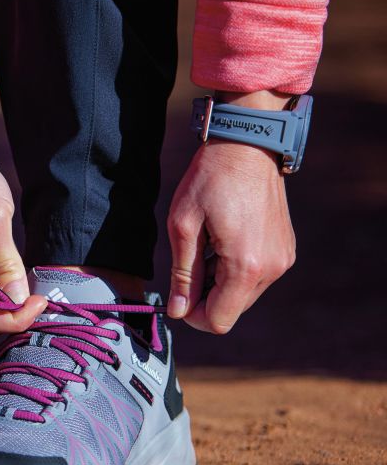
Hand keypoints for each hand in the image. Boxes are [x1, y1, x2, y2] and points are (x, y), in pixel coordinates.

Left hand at [166, 91, 296, 333]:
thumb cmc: (210, 180)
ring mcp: (283, 259)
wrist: (247, 144)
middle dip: (205, 296)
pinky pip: (256, 276)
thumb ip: (182, 274)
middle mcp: (271, 268)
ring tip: (208, 244)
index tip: (178, 295)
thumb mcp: (183, 226)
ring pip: (243, 295)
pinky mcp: (286, 250)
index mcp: (245, 266)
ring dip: (220, 281)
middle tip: (190, 260)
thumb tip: (177, 311)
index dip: (192, 315)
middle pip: (231, 309)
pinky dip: (235, 269)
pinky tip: (224, 239)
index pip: (218, 320)